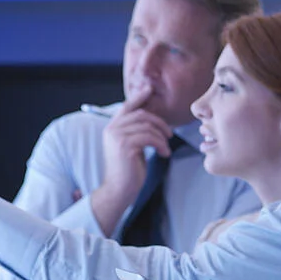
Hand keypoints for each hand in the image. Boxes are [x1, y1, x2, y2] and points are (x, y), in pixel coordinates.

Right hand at [90, 88, 173, 235]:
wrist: (119, 190)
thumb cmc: (128, 171)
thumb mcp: (131, 147)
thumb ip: (135, 132)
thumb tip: (150, 121)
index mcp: (111, 128)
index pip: (126, 107)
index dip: (138, 97)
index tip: (149, 89)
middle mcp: (111, 130)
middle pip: (140, 115)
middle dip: (159, 122)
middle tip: (169, 134)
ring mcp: (117, 137)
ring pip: (147, 126)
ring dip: (161, 136)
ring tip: (165, 147)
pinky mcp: (125, 146)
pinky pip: (149, 137)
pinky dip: (160, 144)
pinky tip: (163, 153)